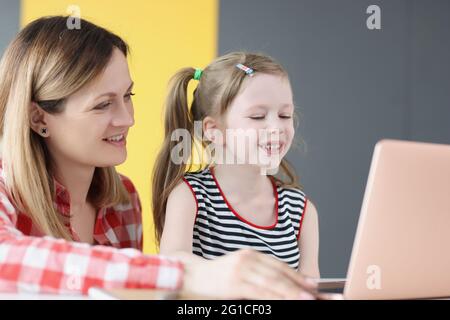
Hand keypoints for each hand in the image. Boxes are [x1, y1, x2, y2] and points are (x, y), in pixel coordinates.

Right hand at [179, 249, 320, 298]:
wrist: (189, 276)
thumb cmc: (216, 277)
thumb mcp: (239, 271)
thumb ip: (258, 275)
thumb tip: (282, 286)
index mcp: (251, 255)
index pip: (280, 267)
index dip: (299, 278)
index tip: (314, 287)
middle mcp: (248, 259)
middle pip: (280, 275)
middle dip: (301, 287)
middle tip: (318, 297)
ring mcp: (241, 270)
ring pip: (273, 284)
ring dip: (292, 293)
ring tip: (308, 301)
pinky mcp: (234, 283)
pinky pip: (259, 293)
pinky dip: (274, 299)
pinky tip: (285, 302)